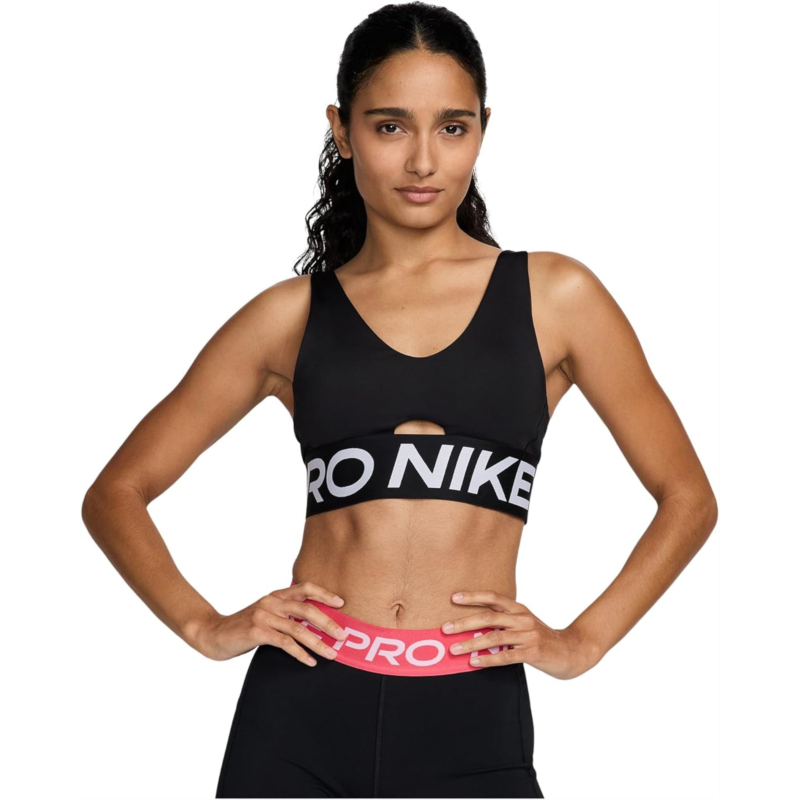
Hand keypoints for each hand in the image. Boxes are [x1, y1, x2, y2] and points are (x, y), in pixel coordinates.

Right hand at [189, 581, 347, 665]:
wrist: (213, 634)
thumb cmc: (243, 627)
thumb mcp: (265, 614)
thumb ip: (284, 614)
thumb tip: (313, 624)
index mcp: (275, 595)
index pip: (305, 588)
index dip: (324, 594)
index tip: (341, 603)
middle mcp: (271, 602)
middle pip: (307, 609)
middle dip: (328, 622)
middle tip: (343, 635)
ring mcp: (263, 616)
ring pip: (299, 628)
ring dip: (318, 642)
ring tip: (332, 653)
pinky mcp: (257, 632)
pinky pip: (285, 643)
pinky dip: (300, 653)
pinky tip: (310, 662)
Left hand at [441, 590, 601, 679]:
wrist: (571, 651)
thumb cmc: (541, 638)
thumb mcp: (524, 624)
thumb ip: (504, 622)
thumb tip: (473, 627)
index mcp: (518, 608)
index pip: (492, 598)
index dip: (473, 596)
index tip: (453, 598)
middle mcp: (522, 618)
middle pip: (488, 616)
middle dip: (464, 622)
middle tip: (445, 628)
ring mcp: (528, 635)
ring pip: (494, 636)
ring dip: (471, 643)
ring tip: (454, 649)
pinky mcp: (533, 652)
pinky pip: (506, 655)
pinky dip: (488, 659)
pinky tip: (474, 663)